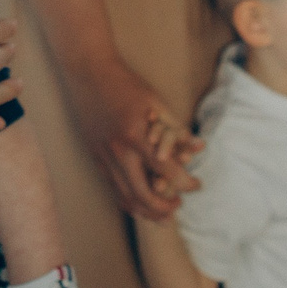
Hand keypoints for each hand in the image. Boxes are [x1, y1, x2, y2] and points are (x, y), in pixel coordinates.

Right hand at [74, 56, 200, 218]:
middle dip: (165, 207)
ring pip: (126, 198)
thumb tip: (198, 146)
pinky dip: (129, 202)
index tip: (197, 184)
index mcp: (135, 136)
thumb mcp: (156, 102)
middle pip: (144, 195)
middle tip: (179, 203)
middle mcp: (118, 152)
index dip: (186, 183)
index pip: (167, 170)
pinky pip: (113, 189)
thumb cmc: (125, 84)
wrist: (88, 73)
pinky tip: (141, 203)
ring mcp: (103, 157)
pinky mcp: (95, 158)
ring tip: (163, 214)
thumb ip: (176, 129)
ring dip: (147, 212)